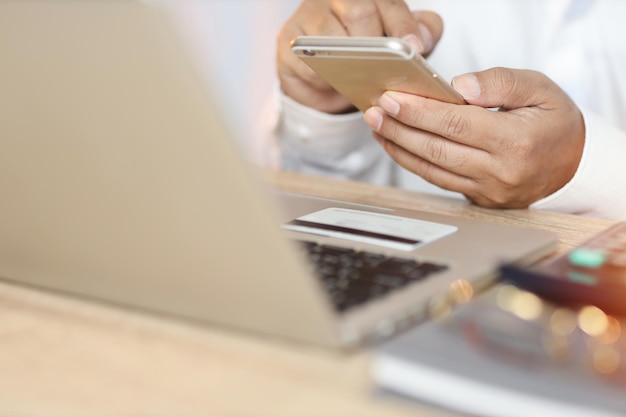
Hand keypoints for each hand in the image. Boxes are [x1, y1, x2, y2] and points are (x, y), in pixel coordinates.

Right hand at [277, 0, 443, 113]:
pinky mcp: (287, 40)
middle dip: (375, 43)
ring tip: (361, 79)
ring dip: (348, 62)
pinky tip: (333, 83)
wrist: (325, 82)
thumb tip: (422, 39)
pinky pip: (306, 59)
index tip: (414, 47)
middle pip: (358, 10)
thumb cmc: (364, 58)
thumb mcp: (400, 46)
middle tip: (383, 68)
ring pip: (329, 34)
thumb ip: (421, 35)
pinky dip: (323, 77)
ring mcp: (307, 16)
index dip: (403, 25)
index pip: (388, 2)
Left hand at [363, 68, 584, 207]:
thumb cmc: (554, 122)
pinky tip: (398, 145)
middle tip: (374, 112)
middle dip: (400, 129)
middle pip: (437, 149)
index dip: (419, 112)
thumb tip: (459, 87)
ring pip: (433, 170)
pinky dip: (414, 163)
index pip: (456, 124)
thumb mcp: (539, 89)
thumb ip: (500, 82)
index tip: (392, 99)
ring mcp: (489, 192)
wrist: (572, 164)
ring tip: (378, 127)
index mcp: (517, 141)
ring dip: (400, 148)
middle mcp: (501, 173)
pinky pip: (439, 181)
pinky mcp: (480, 200)